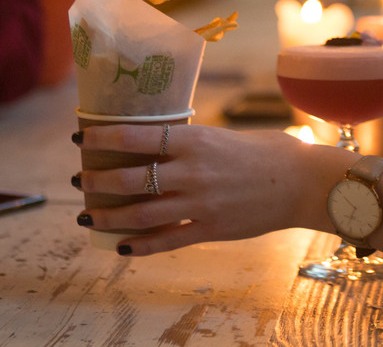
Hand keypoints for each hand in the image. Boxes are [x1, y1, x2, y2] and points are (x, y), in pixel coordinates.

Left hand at [74, 124, 326, 255]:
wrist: (303, 182)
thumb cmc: (266, 152)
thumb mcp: (222, 135)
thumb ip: (189, 143)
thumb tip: (154, 145)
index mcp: (194, 139)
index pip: (135, 136)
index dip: (102, 138)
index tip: (80, 139)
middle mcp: (191, 171)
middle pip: (130, 179)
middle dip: (97, 181)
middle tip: (79, 180)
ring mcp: (200, 203)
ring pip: (140, 214)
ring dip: (108, 216)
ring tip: (87, 215)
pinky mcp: (210, 229)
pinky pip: (167, 240)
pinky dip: (140, 246)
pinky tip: (121, 247)